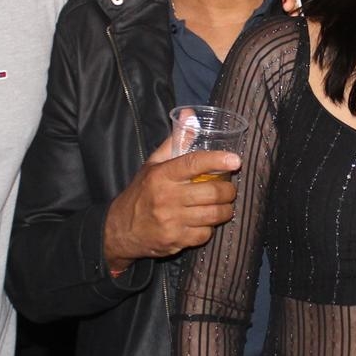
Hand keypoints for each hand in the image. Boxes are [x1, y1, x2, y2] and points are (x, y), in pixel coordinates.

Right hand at [101, 130, 239, 273]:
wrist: (120, 230)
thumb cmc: (141, 192)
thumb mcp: (153, 164)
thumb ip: (175, 141)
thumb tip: (190, 115)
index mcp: (161, 175)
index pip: (194, 163)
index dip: (217, 160)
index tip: (235, 160)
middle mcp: (166, 197)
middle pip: (212, 192)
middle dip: (229, 191)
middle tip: (230, 189)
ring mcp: (171, 221)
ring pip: (213, 215)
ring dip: (225, 210)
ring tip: (224, 205)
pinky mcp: (175, 240)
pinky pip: (205, 234)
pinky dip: (210, 228)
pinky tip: (205, 222)